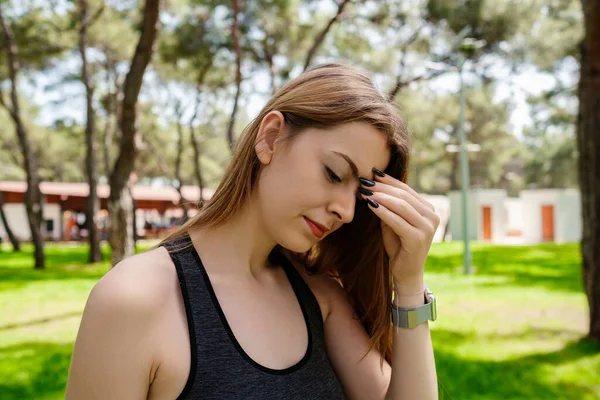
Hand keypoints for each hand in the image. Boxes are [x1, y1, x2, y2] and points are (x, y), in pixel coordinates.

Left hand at [359, 169, 439, 293]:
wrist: (406, 273)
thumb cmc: (398, 246)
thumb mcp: (393, 222)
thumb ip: (389, 206)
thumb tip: (373, 184)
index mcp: (428, 210)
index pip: (407, 190)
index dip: (389, 181)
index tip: (372, 173)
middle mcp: (432, 216)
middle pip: (403, 195)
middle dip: (382, 187)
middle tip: (365, 182)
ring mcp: (428, 227)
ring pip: (401, 205)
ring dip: (380, 196)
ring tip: (365, 192)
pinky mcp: (418, 238)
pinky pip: (397, 220)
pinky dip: (382, 211)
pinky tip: (370, 205)